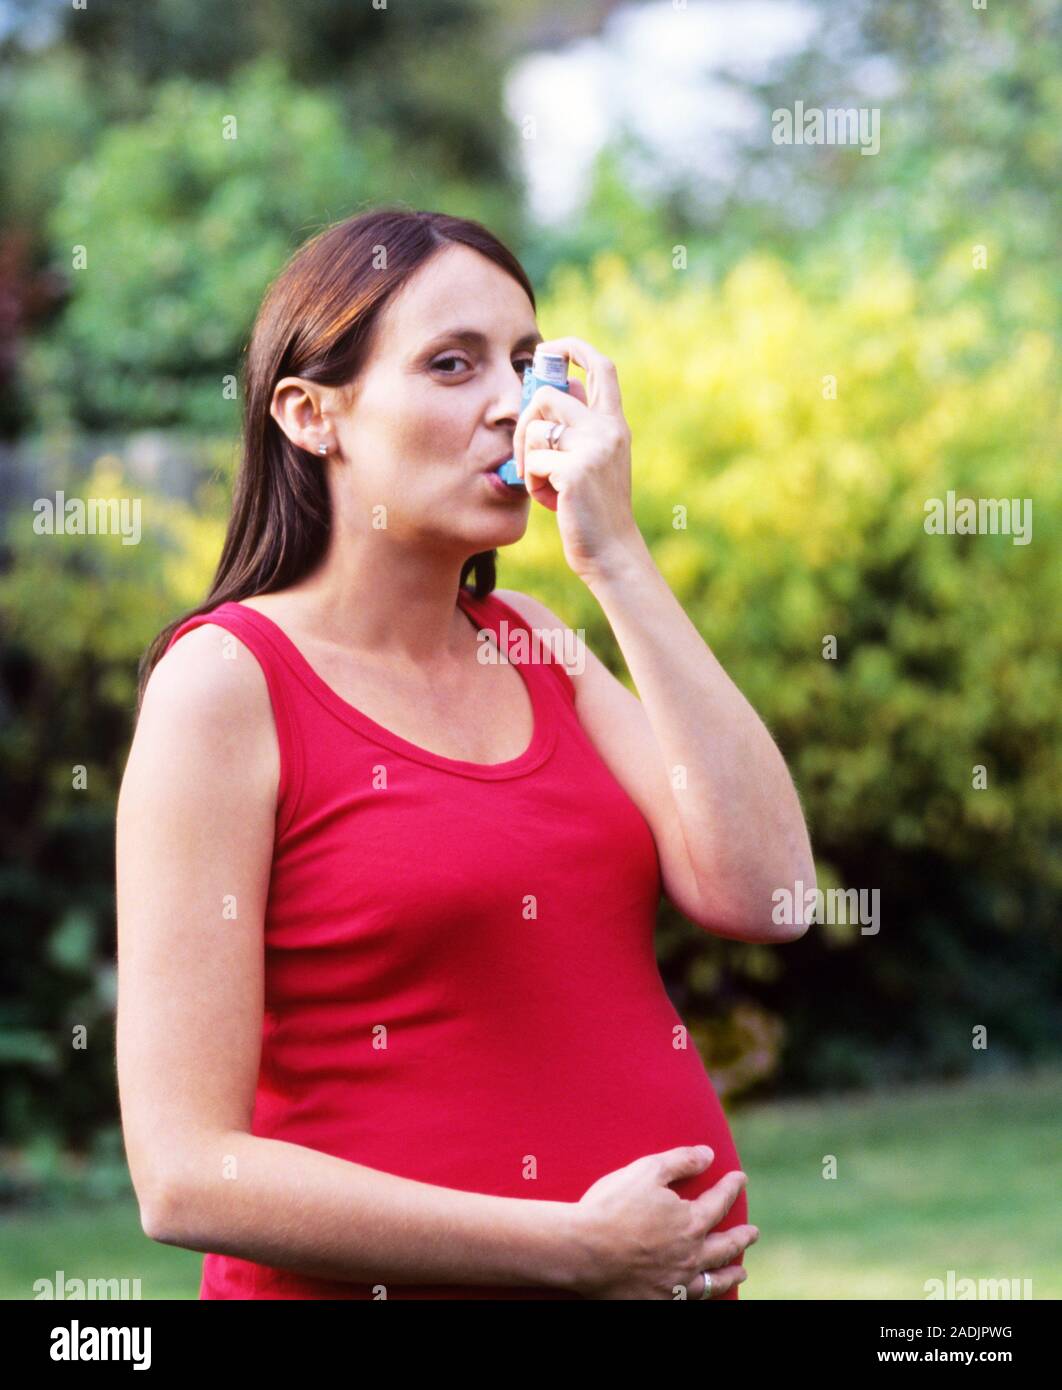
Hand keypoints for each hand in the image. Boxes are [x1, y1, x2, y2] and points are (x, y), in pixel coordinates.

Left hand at [512, 335, 645, 585]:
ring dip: (528, 458)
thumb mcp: (592, 460)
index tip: (549, 349)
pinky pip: (533, 462)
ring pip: (534, 429)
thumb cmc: (592, 509)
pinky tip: (550, 500)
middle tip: (526, 451)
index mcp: (614, 423)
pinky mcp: (576, 470)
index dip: (573, 347)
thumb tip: (543, 392)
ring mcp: (593, 447)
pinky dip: (532, 482)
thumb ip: (575, 429)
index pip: (601, 365)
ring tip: (543, 483)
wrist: (610, 551)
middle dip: (524, 420)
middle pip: (548, 393)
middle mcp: (608, 428)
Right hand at [568, 1146, 757, 1299]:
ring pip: (713, 1280)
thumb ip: (680, 1161)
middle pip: (725, 1246)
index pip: (719, 1202)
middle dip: (742, 1237)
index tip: (741, 1179)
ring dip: (729, 1273)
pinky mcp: (659, 1299)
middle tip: (753, 1233)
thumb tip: (708, 1154)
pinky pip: (690, 1299)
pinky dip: (703, 1294)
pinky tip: (702, 1291)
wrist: (584, 1251)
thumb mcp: (647, 1171)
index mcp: (690, 1222)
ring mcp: (676, 1282)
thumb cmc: (612, 1207)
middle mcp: (690, 1255)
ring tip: (741, 1271)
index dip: (731, 1188)